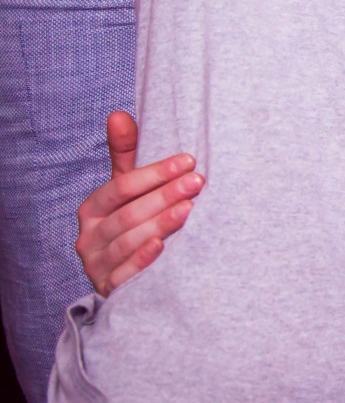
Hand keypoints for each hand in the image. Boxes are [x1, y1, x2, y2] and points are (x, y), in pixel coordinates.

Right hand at [74, 112, 201, 295]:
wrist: (125, 276)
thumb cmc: (131, 222)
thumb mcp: (127, 190)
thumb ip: (125, 154)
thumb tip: (119, 114)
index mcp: (92, 209)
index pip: (121, 187)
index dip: (154, 173)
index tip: (188, 161)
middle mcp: (89, 237)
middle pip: (128, 213)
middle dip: (165, 195)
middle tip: (198, 181)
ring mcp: (97, 265)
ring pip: (128, 241)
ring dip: (160, 223)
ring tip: (189, 209)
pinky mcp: (109, 288)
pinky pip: (125, 274)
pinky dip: (143, 259)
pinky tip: (163, 246)